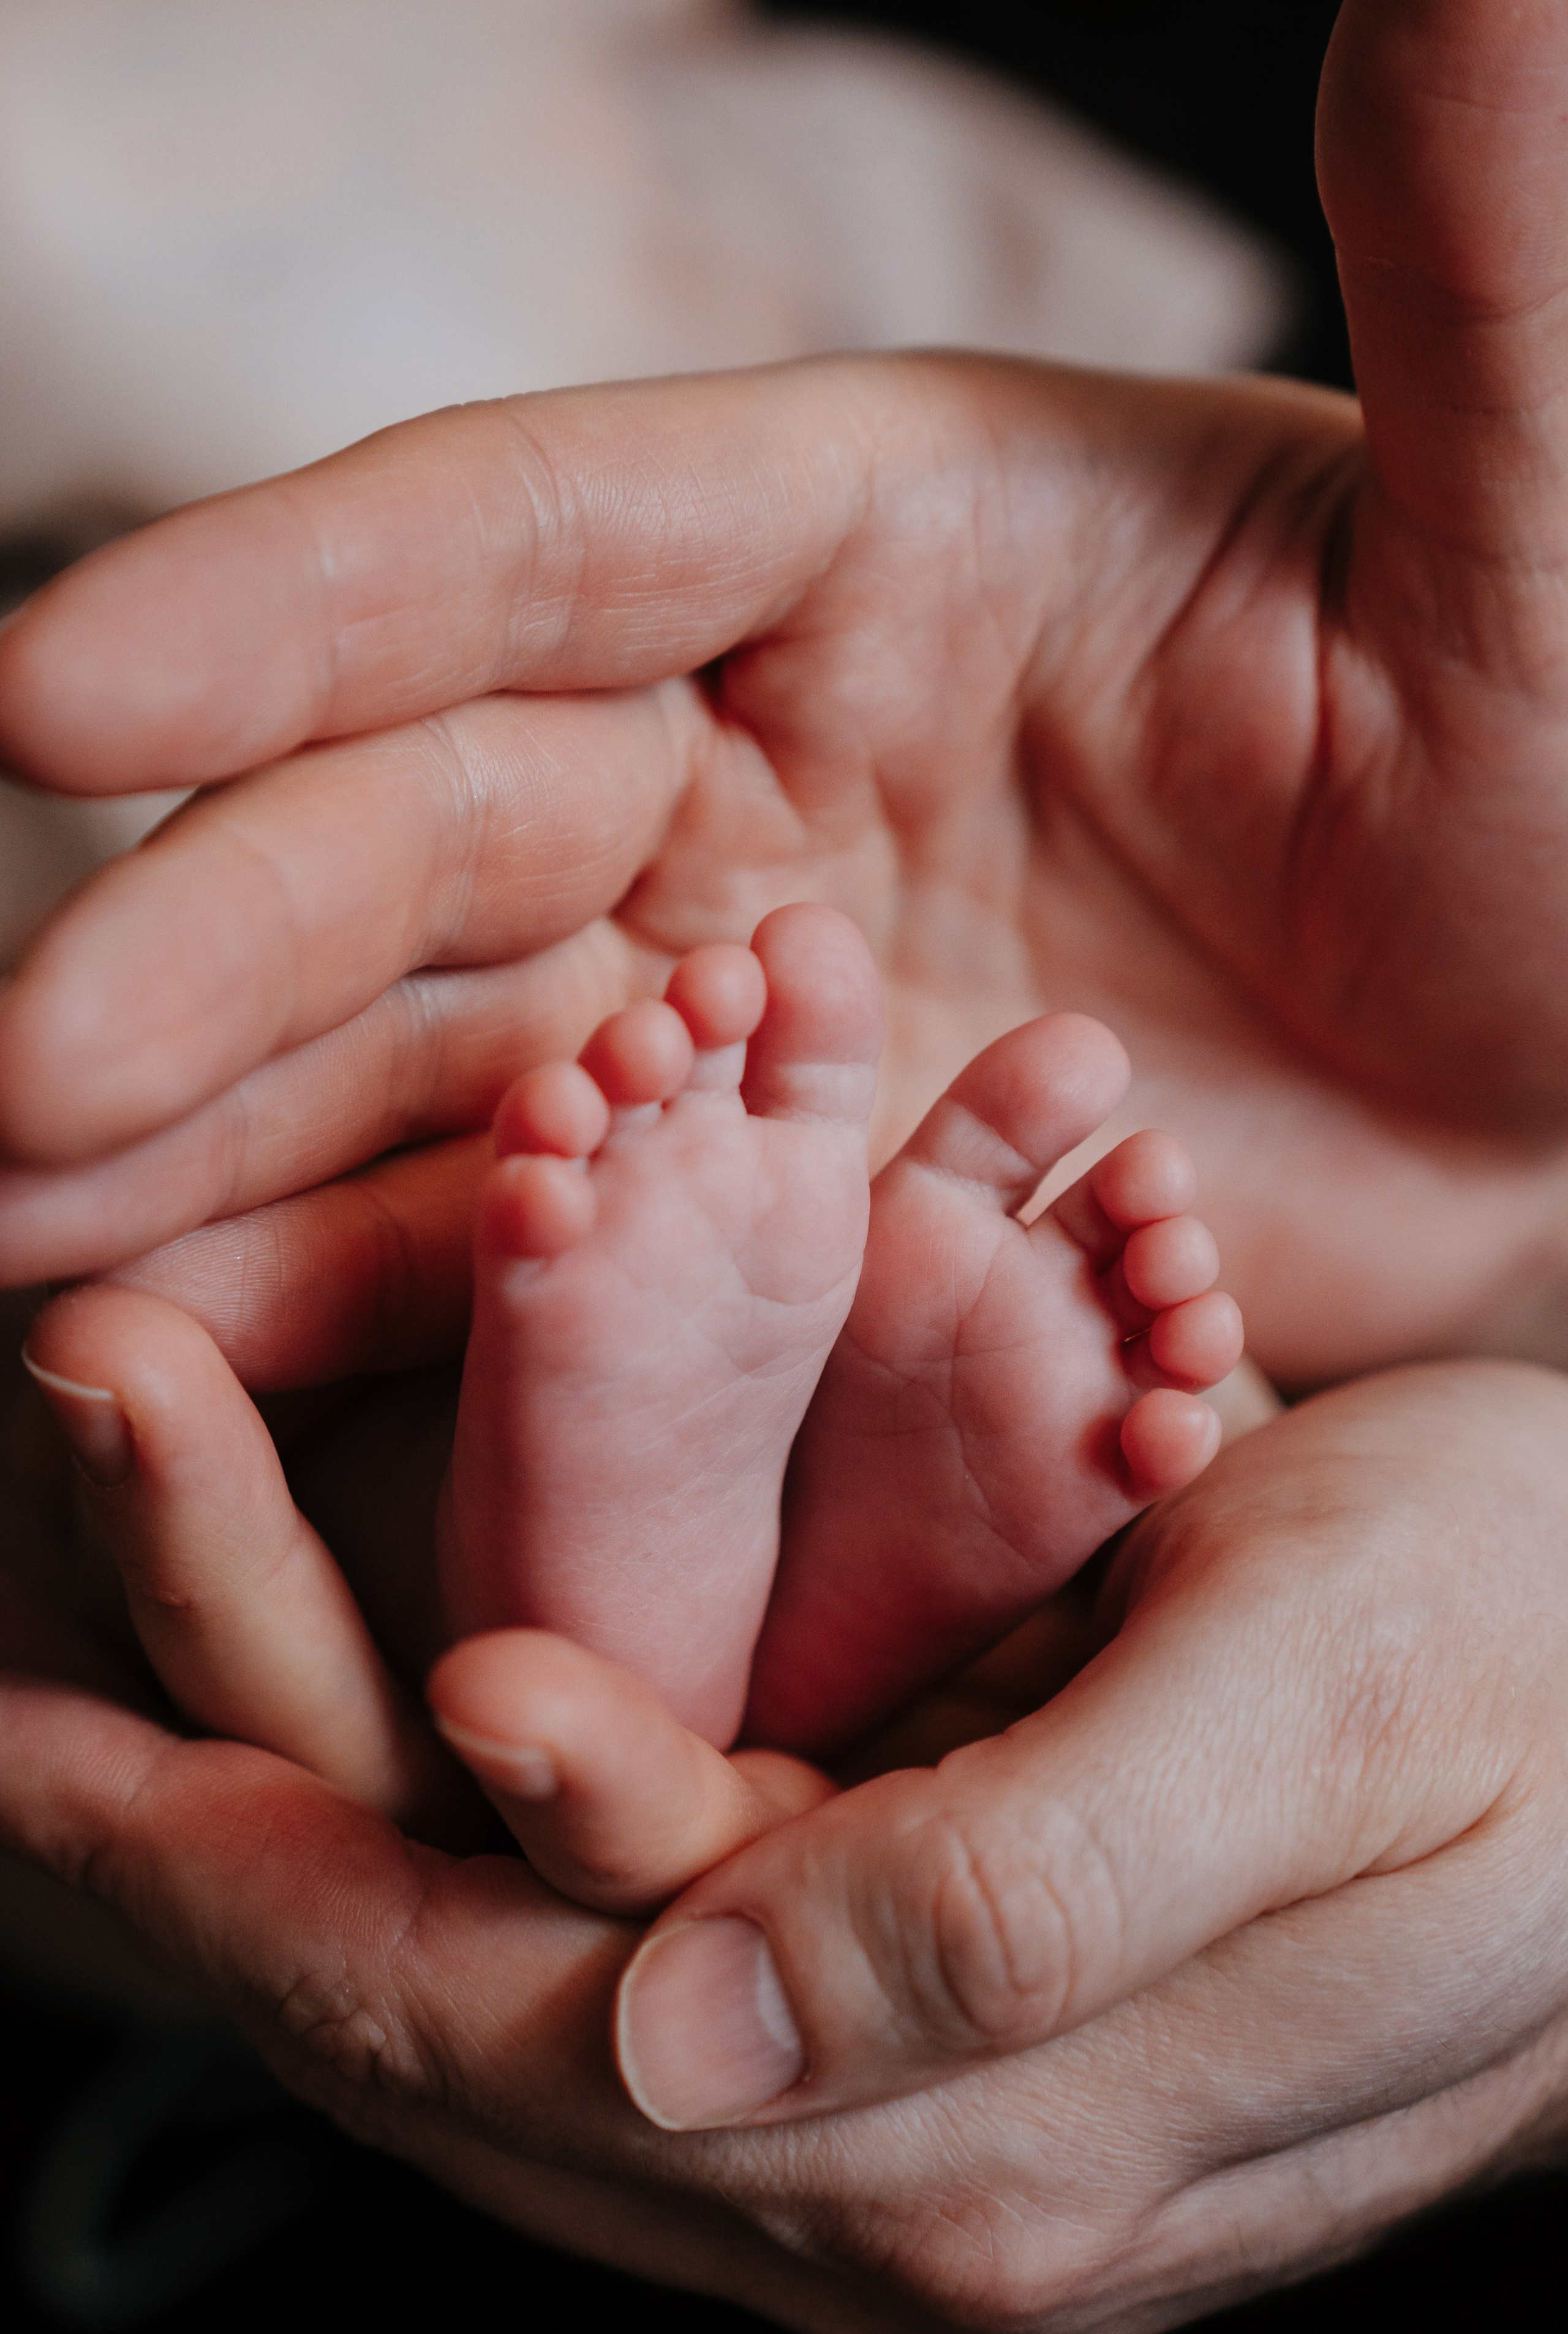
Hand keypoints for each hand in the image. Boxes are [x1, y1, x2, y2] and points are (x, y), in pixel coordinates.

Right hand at [5, 0, 1567, 1393]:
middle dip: (207, 955)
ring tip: (6, 1246)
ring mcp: (722, 1008)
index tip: (40, 690)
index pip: (523, 540)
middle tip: (7, 1088)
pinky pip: (520, 1256)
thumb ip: (1473, 251)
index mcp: (864, 542)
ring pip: (415, 1062)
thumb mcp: (1538, 534)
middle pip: (414, 836)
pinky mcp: (741, 1219)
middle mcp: (739, 759)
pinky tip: (174, 1369)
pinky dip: (356, 1312)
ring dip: (203, 1156)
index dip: (282, 609)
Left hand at [10, 1297, 1567, 2333]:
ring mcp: (899, 2093)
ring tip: (89, 1702)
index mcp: (979, 2139)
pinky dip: (453, 1828)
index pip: (501, 2048)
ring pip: (507, 1987)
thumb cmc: (1531, 1649)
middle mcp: (900, 2171)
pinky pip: (618, 1921)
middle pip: (459, 2036)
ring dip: (295, 1842)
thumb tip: (678, 2048)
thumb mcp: (1321, 1721)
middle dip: (205, 1866)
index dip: (240, 1893)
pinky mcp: (915, 1979)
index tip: (17, 1754)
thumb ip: (1024, 1906)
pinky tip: (358, 1734)